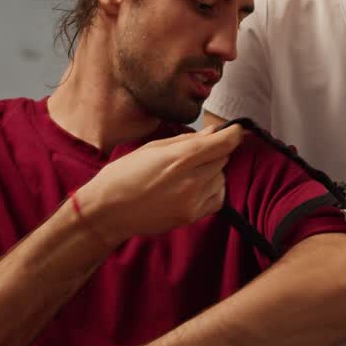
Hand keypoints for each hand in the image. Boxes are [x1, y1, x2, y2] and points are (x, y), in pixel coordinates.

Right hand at [77, 124, 245, 243]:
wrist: (108, 211)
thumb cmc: (125, 174)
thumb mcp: (153, 148)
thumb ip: (187, 140)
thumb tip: (213, 132)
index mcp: (179, 157)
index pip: (223, 143)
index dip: (235, 134)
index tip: (237, 130)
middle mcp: (190, 180)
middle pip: (223, 159)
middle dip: (216, 152)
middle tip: (197, 153)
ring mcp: (192, 200)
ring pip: (221, 178)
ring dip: (213, 171)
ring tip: (189, 172)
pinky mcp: (191, 216)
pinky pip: (218, 199)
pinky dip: (213, 190)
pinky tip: (195, 187)